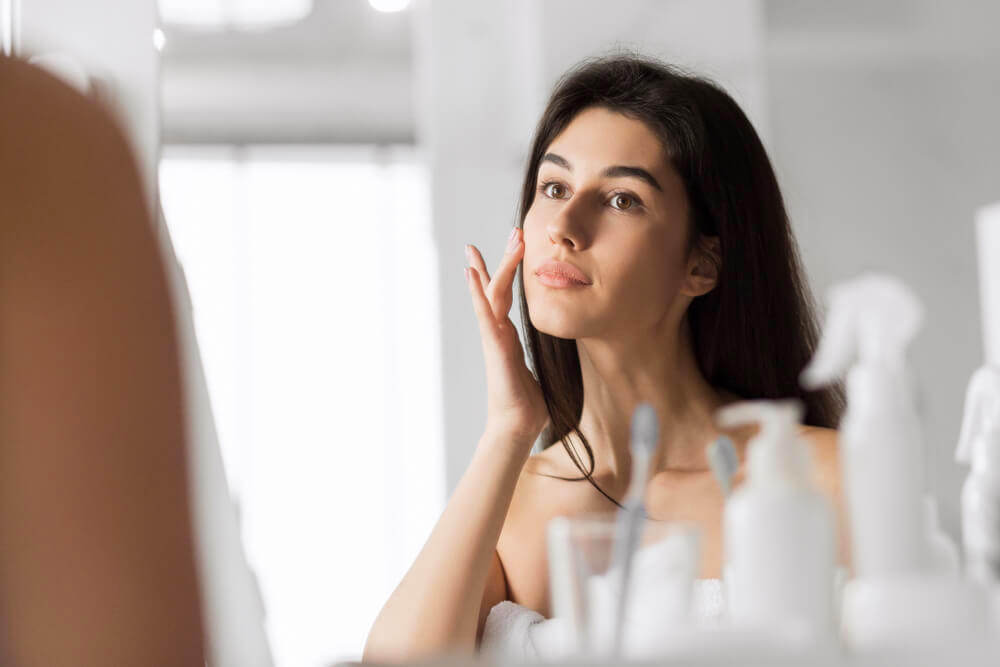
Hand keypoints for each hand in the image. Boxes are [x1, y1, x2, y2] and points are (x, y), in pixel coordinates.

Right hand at [465, 227, 548, 446]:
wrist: (517, 426)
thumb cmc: (527, 404)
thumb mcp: (538, 369)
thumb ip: (538, 355)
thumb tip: (550, 350)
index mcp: (508, 336)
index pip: (505, 296)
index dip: (507, 271)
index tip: (516, 246)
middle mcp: (498, 332)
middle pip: (497, 288)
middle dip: (504, 259)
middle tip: (515, 231)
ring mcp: (493, 338)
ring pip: (492, 295)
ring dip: (492, 267)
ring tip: (485, 243)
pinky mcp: (494, 347)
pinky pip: (484, 314)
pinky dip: (478, 293)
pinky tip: (471, 274)